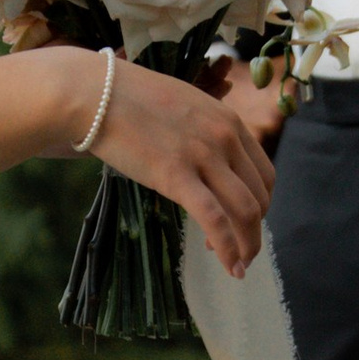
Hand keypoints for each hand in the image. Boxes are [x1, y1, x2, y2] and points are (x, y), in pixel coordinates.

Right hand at [89, 57, 275, 277]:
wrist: (94, 93)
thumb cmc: (128, 99)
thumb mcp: (182, 106)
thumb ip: (202, 131)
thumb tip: (204, 161)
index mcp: (229, 120)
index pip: (264, 173)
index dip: (259, 204)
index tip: (241, 221)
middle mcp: (224, 137)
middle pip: (259, 195)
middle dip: (253, 229)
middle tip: (237, 248)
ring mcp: (203, 155)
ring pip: (246, 211)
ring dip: (247, 245)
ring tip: (238, 266)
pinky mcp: (176, 175)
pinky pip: (214, 219)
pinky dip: (228, 248)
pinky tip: (229, 266)